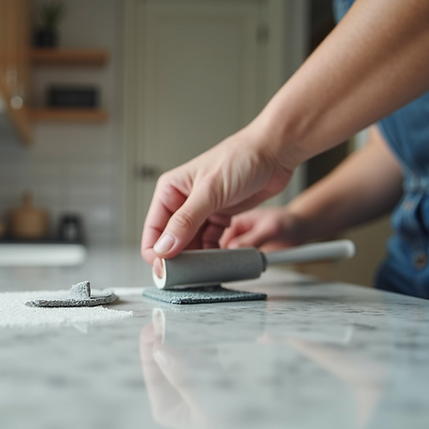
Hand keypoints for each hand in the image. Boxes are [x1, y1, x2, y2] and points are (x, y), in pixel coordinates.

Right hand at [140, 127, 295, 270]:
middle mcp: (183, 201)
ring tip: (205, 267)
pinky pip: (210, 241)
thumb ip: (185, 221)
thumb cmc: (241, 158)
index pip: (153, 229)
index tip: (166, 270)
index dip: (156, 253)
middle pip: (171, 240)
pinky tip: (218, 257)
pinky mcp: (219, 216)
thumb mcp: (210, 191)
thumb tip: (165, 247)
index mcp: (171, 190)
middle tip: (187, 275)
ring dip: (197, 257)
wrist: (275, 153)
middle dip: (178, 258)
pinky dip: (213, 252)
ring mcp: (202, 210)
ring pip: (191, 243)